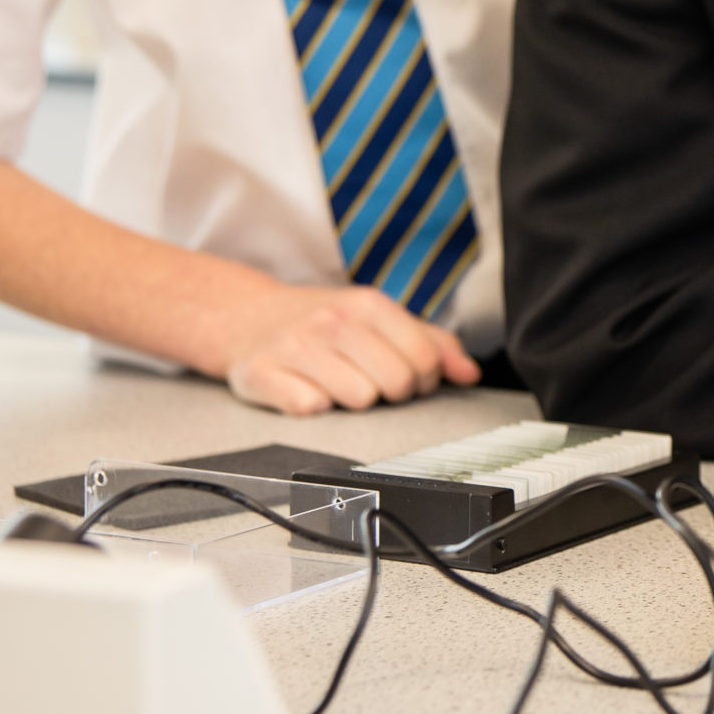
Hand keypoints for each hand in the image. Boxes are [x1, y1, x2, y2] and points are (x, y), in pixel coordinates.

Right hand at [220, 283, 481, 414]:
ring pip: (358, 400)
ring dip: (350, 401)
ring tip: (334, 382)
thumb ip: (431, 342)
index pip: (425, 359)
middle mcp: (333, 321)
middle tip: (369, 381)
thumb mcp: (377, 318)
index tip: (408, 379)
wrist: (243, 316)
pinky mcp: (263, 373)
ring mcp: (296, 346)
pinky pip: (310, 409)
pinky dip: (309, 406)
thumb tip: (469, 374)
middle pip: (396, 384)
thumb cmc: (321, 321)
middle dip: (390, 393)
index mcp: (368, 304)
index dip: (424, 380)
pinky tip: (303, 387)